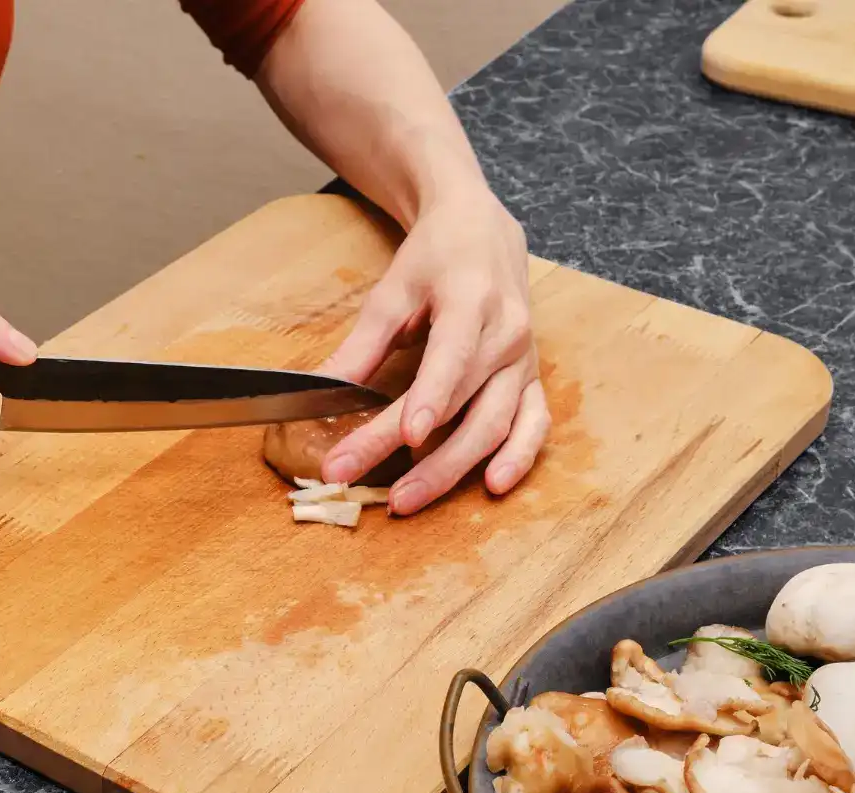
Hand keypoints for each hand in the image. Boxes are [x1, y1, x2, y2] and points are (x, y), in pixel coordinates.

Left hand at [318, 187, 549, 514]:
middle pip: (466, 404)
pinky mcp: (533, 377)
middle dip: (421, 453)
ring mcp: (525, 358)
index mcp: (471, 300)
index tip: (406, 436)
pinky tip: (492, 485)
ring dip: (455, 468)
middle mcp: (507, 333)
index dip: (430, 398)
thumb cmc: (435, 258)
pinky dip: (518, 457)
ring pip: (498, 424)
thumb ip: (361, 345)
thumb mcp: (391, 290)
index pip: (452, 357)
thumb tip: (321, 391)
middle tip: (375, 488)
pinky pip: (534, 423)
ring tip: (410, 499)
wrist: (482, 232)